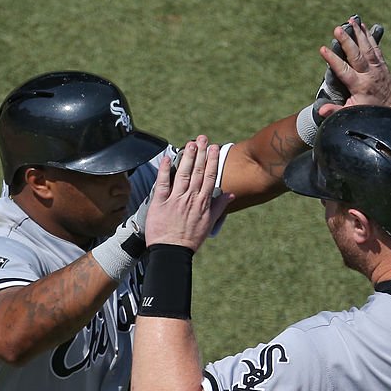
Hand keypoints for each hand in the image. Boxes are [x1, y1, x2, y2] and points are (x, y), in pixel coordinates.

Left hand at [145, 136, 233, 251]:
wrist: (172, 253)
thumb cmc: (190, 240)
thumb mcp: (209, 224)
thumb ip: (219, 207)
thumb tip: (230, 194)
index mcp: (203, 203)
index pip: (210, 177)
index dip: (212, 161)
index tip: (214, 148)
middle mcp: (191, 199)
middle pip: (198, 172)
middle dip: (201, 153)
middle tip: (203, 138)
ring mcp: (176, 200)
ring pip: (183, 174)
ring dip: (188, 157)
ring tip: (191, 143)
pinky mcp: (160, 203)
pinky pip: (163, 183)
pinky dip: (166, 170)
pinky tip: (169, 158)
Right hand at [318, 17, 390, 118]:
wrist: (390, 112)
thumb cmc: (367, 113)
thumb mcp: (351, 114)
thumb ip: (335, 110)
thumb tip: (322, 110)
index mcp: (360, 86)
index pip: (344, 70)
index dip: (333, 59)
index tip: (322, 49)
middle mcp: (369, 75)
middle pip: (357, 55)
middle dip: (346, 41)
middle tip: (337, 29)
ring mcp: (378, 68)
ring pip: (368, 48)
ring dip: (359, 34)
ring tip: (351, 21)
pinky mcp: (382, 65)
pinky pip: (376, 48)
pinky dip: (370, 37)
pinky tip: (363, 27)